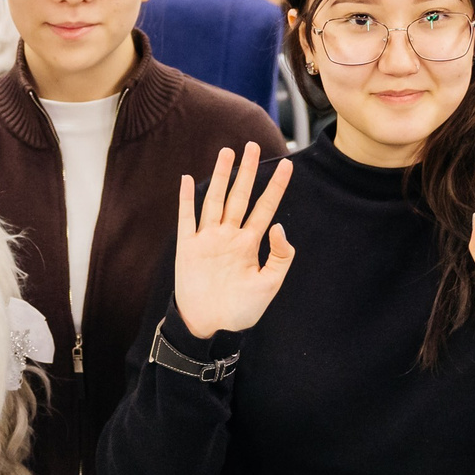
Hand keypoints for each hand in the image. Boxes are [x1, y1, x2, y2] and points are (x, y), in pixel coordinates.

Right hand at [175, 143, 295, 338]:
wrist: (210, 328)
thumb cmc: (241, 311)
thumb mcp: (269, 285)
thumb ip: (279, 256)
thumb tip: (279, 225)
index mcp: (250, 244)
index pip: (266, 208)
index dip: (276, 187)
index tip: (287, 165)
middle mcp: (229, 236)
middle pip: (240, 196)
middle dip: (247, 171)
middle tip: (252, 146)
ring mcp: (208, 240)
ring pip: (215, 200)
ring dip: (221, 176)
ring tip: (227, 152)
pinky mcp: (188, 248)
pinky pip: (187, 219)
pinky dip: (187, 199)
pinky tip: (189, 179)